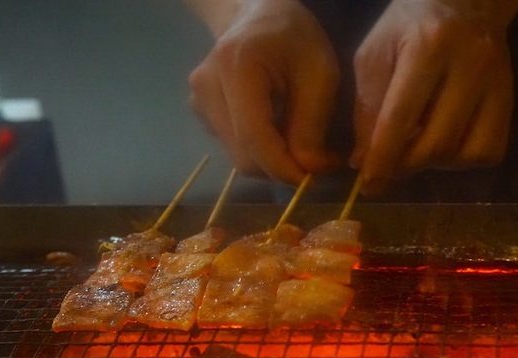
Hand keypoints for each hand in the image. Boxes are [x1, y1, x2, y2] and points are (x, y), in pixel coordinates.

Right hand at [188, 0, 339, 183]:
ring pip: (238, 157)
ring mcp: (198, 103)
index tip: (313, 179)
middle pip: (243, 156)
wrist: (255, 14)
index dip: (283, 168)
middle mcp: (206, 89)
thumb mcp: (319, 73)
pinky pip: (234, 148)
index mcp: (236, 69)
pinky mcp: (201, 114)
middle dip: (282, 168)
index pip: (254, 138)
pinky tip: (279, 130)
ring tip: (302, 142)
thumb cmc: (293, 37)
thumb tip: (308, 171)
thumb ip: (312, 125)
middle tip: (318, 161)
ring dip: (273, 162)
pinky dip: (261, 151)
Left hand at [352, 0, 517, 194]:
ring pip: (464, 153)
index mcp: (429, 46)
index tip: (368, 183)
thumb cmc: (408, 29)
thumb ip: (367, 108)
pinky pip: (488, 152)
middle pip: (437, 143)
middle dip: (406, 166)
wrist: (464, 3)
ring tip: (414, 148)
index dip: (382, 158)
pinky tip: (444, 144)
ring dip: (432, 164)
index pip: (401, 117)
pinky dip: (461, 160)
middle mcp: (470, 64)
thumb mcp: (375, 56)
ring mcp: (497, 84)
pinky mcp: (510, 101)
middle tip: (387, 168)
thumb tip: (363, 162)